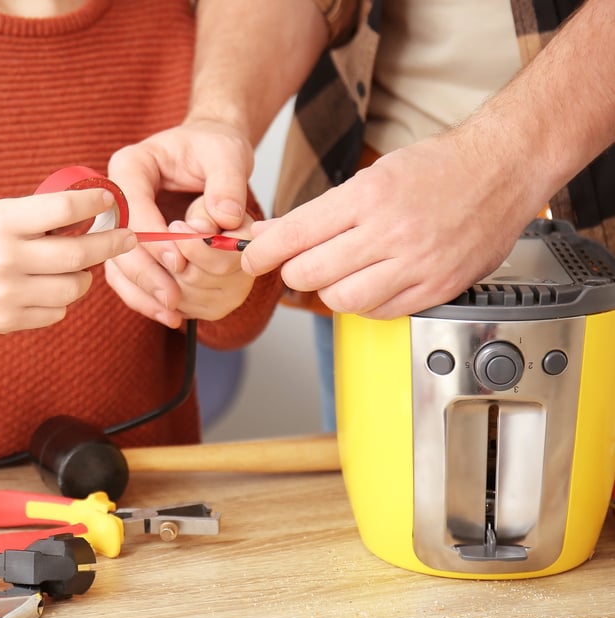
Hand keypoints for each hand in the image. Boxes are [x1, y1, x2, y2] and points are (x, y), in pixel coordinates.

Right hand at [0, 188, 135, 332]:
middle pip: (79, 254)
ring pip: (74, 288)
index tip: (110, 200)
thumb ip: (39, 216)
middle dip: (110, 244)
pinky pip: (56, 312)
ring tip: (78, 267)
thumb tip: (96, 212)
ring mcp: (6, 294)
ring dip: (84, 276)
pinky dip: (62, 299)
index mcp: (1, 222)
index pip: (63, 209)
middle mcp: (4, 258)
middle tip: (127, 238)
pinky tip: (49, 287)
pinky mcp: (6, 321)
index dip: (95, 203)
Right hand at [105, 119, 255, 325]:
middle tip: (173, 297)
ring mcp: (119, 225)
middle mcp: (116, 197)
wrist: (208, 155)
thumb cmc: (212, 148)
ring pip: (117, 265)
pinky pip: (129, 277)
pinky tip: (170, 314)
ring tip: (172, 312)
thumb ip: (227, 183)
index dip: (152, 237)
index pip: (129, 205)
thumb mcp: (227, 154)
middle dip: (146, 273)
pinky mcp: (130, 247)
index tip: (179, 261)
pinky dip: (147, 298)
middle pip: (117, 241)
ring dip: (144, 292)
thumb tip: (224, 219)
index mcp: (130, 165)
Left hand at [240, 133, 539, 318]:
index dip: (261, 253)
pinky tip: (370, 283)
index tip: (250, 259)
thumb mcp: (370, 177)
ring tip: (336, 275)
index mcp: (369, 196)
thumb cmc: (436, 168)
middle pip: (310, 274)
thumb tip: (267, 236)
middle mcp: (391, 231)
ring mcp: (417, 263)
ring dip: (328, 292)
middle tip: (296, 265)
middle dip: (293, 272)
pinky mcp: (437, 288)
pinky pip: (380, 312)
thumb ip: (317, 212)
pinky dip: (365, 304)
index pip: (294, 235)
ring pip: (342, 300)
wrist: (503, 169)